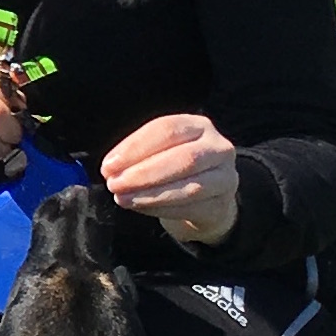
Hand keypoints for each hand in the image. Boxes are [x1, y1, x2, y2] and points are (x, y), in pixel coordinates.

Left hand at [102, 113, 241, 244]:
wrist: (208, 200)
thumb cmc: (176, 168)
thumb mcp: (161, 151)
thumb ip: (139, 155)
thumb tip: (111, 168)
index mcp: (199, 126)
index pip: (166, 129)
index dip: (135, 147)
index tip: (109, 164)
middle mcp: (218, 148)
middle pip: (182, 158)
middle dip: (143, 173)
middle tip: (114, 183)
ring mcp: (225, 178)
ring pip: (190, 187)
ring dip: (150, 194)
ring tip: (123, 199)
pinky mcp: (223, 205)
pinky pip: (191, 209)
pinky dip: (161, 209)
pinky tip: (140, 208)